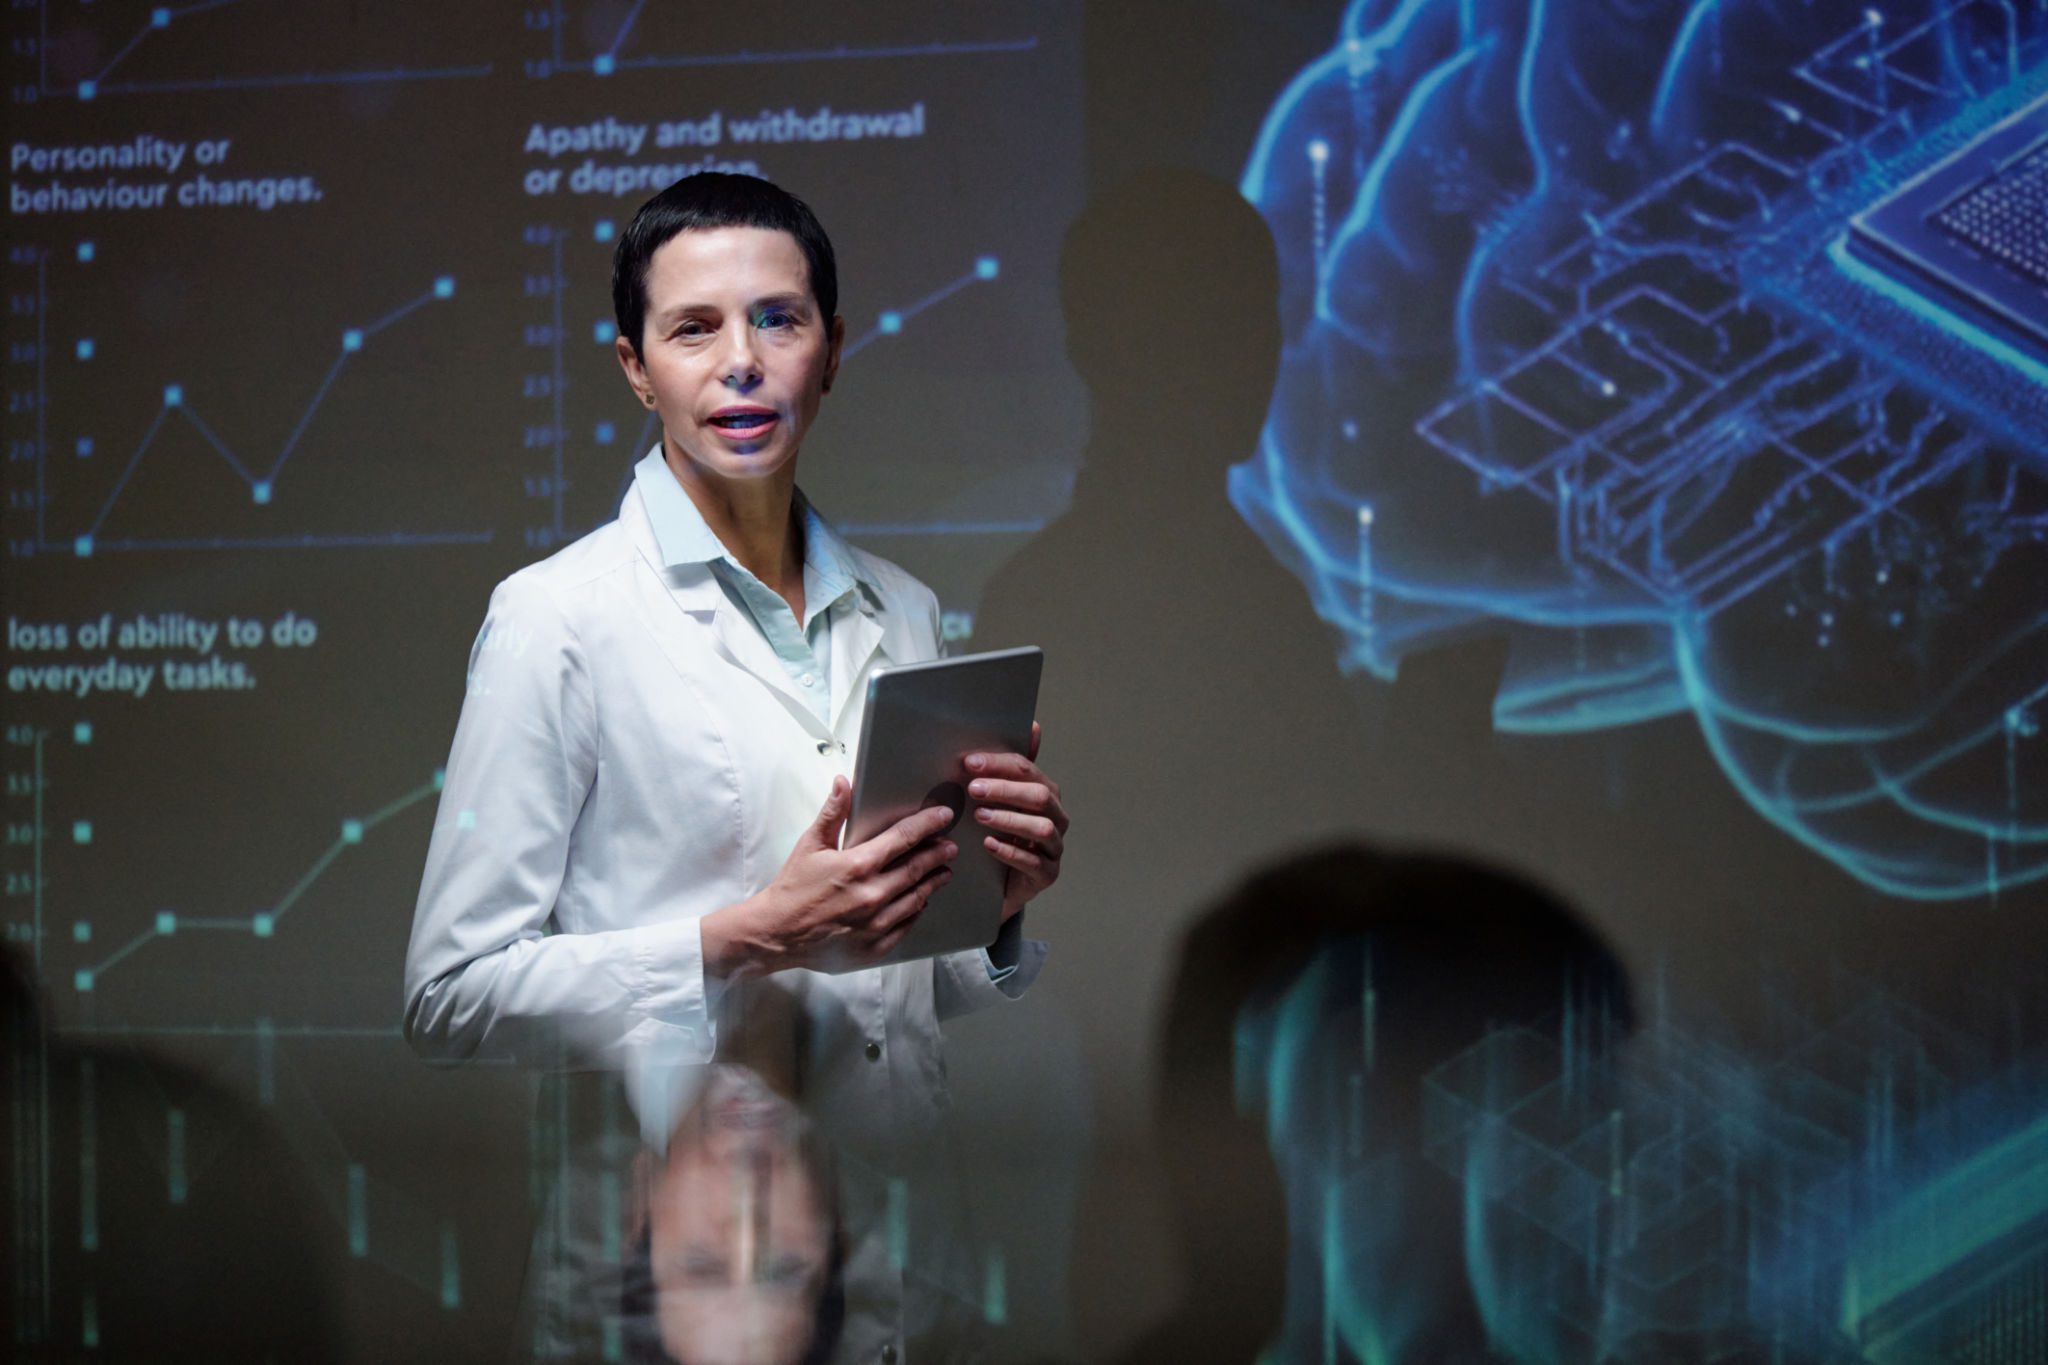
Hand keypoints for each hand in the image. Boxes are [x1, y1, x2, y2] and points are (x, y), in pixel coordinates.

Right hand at [704, 777, 957, 976]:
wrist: (775, 934)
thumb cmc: (792, 888)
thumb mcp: (810, 845)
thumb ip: (833, 813)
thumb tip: (844, 783)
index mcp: (858, 866)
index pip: (904, 838)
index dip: (927, 824)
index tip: (943, 816)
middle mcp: (872, 895)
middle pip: (918, 868)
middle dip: (938, 853)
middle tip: (949, 846)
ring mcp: (876, 924)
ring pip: (918, 897)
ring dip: (933, 881)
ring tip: (942, 871)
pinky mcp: (875, 946)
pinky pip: (907, 924)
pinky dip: (916, 909)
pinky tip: (920, 900)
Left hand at [965, 722, 1066, 921]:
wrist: (999, 882)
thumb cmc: (1001, 833)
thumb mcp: (1001, 799)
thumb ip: (1010, 767)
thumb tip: (1033, 725)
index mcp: (1046, 793)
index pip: (1028, 771)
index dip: (999, 765)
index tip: (970, 763)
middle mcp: (1056, 817)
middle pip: (1039, 796)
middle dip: (1005, 790)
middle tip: (973, 789)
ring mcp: (1055, 847)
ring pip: (1042, 828)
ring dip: (1009, 819)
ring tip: (980, 816)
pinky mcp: (1048, 874)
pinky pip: (1035, 862)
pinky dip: (1011, 852)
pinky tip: (989, 844)